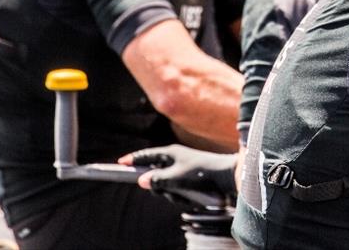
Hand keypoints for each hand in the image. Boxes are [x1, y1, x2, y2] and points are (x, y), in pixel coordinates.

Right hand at [119, 144, 237, 198]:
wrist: (228, 177)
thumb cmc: (202, 173)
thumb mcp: (176, 178)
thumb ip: (157, 180)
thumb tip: (142, 180)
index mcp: (171, 153)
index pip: (146, 155)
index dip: (133, 159)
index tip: (121, 163)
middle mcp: (175, 159)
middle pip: (155, 175)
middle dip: (159, 186)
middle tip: (167, 189)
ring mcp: (182, 170)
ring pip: (167, 186)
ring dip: (173, 194)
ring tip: (186, 193)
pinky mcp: (190, 180)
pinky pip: (178, 191)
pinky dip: (182, 196)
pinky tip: (192, 196)